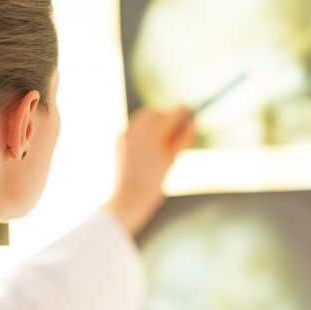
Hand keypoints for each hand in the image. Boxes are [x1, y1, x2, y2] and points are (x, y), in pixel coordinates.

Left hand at [103, 106, 195, 235]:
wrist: (128, 198)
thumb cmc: (154, 183)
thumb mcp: (172, 160)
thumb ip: (184, 139)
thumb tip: (193, 123)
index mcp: (152, 135)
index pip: (171, 115)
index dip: (182, 112)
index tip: (188, 111)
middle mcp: (136, 130)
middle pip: (155, 112)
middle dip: (165, 116)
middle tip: (175, 126)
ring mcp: (124, 134)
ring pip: (143, 117)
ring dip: (153, 121)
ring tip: (160, 137)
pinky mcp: (118, 139)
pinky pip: (133, 126)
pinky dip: (142, 129)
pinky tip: (147, 145)